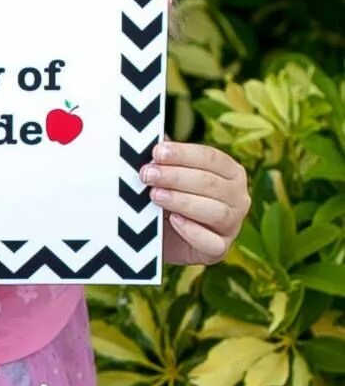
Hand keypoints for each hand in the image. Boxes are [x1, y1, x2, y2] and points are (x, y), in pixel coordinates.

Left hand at [142, 141, 249, 265]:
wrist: (158, 239)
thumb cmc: (166, 200)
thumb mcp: (165, 176)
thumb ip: (165, 158)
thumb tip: (155, 136)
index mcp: (230, 172)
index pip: (211, 158)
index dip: (183, 154)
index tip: (156, 152)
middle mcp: (238, 197)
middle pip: (211, 184)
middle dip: (176, 177)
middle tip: (147, 174)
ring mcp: (233, 225)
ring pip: (215, 211)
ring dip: (183, 201)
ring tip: (155, 195)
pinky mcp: (219, 250)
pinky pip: (212, 243)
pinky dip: (193, 231)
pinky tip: (174, 221)